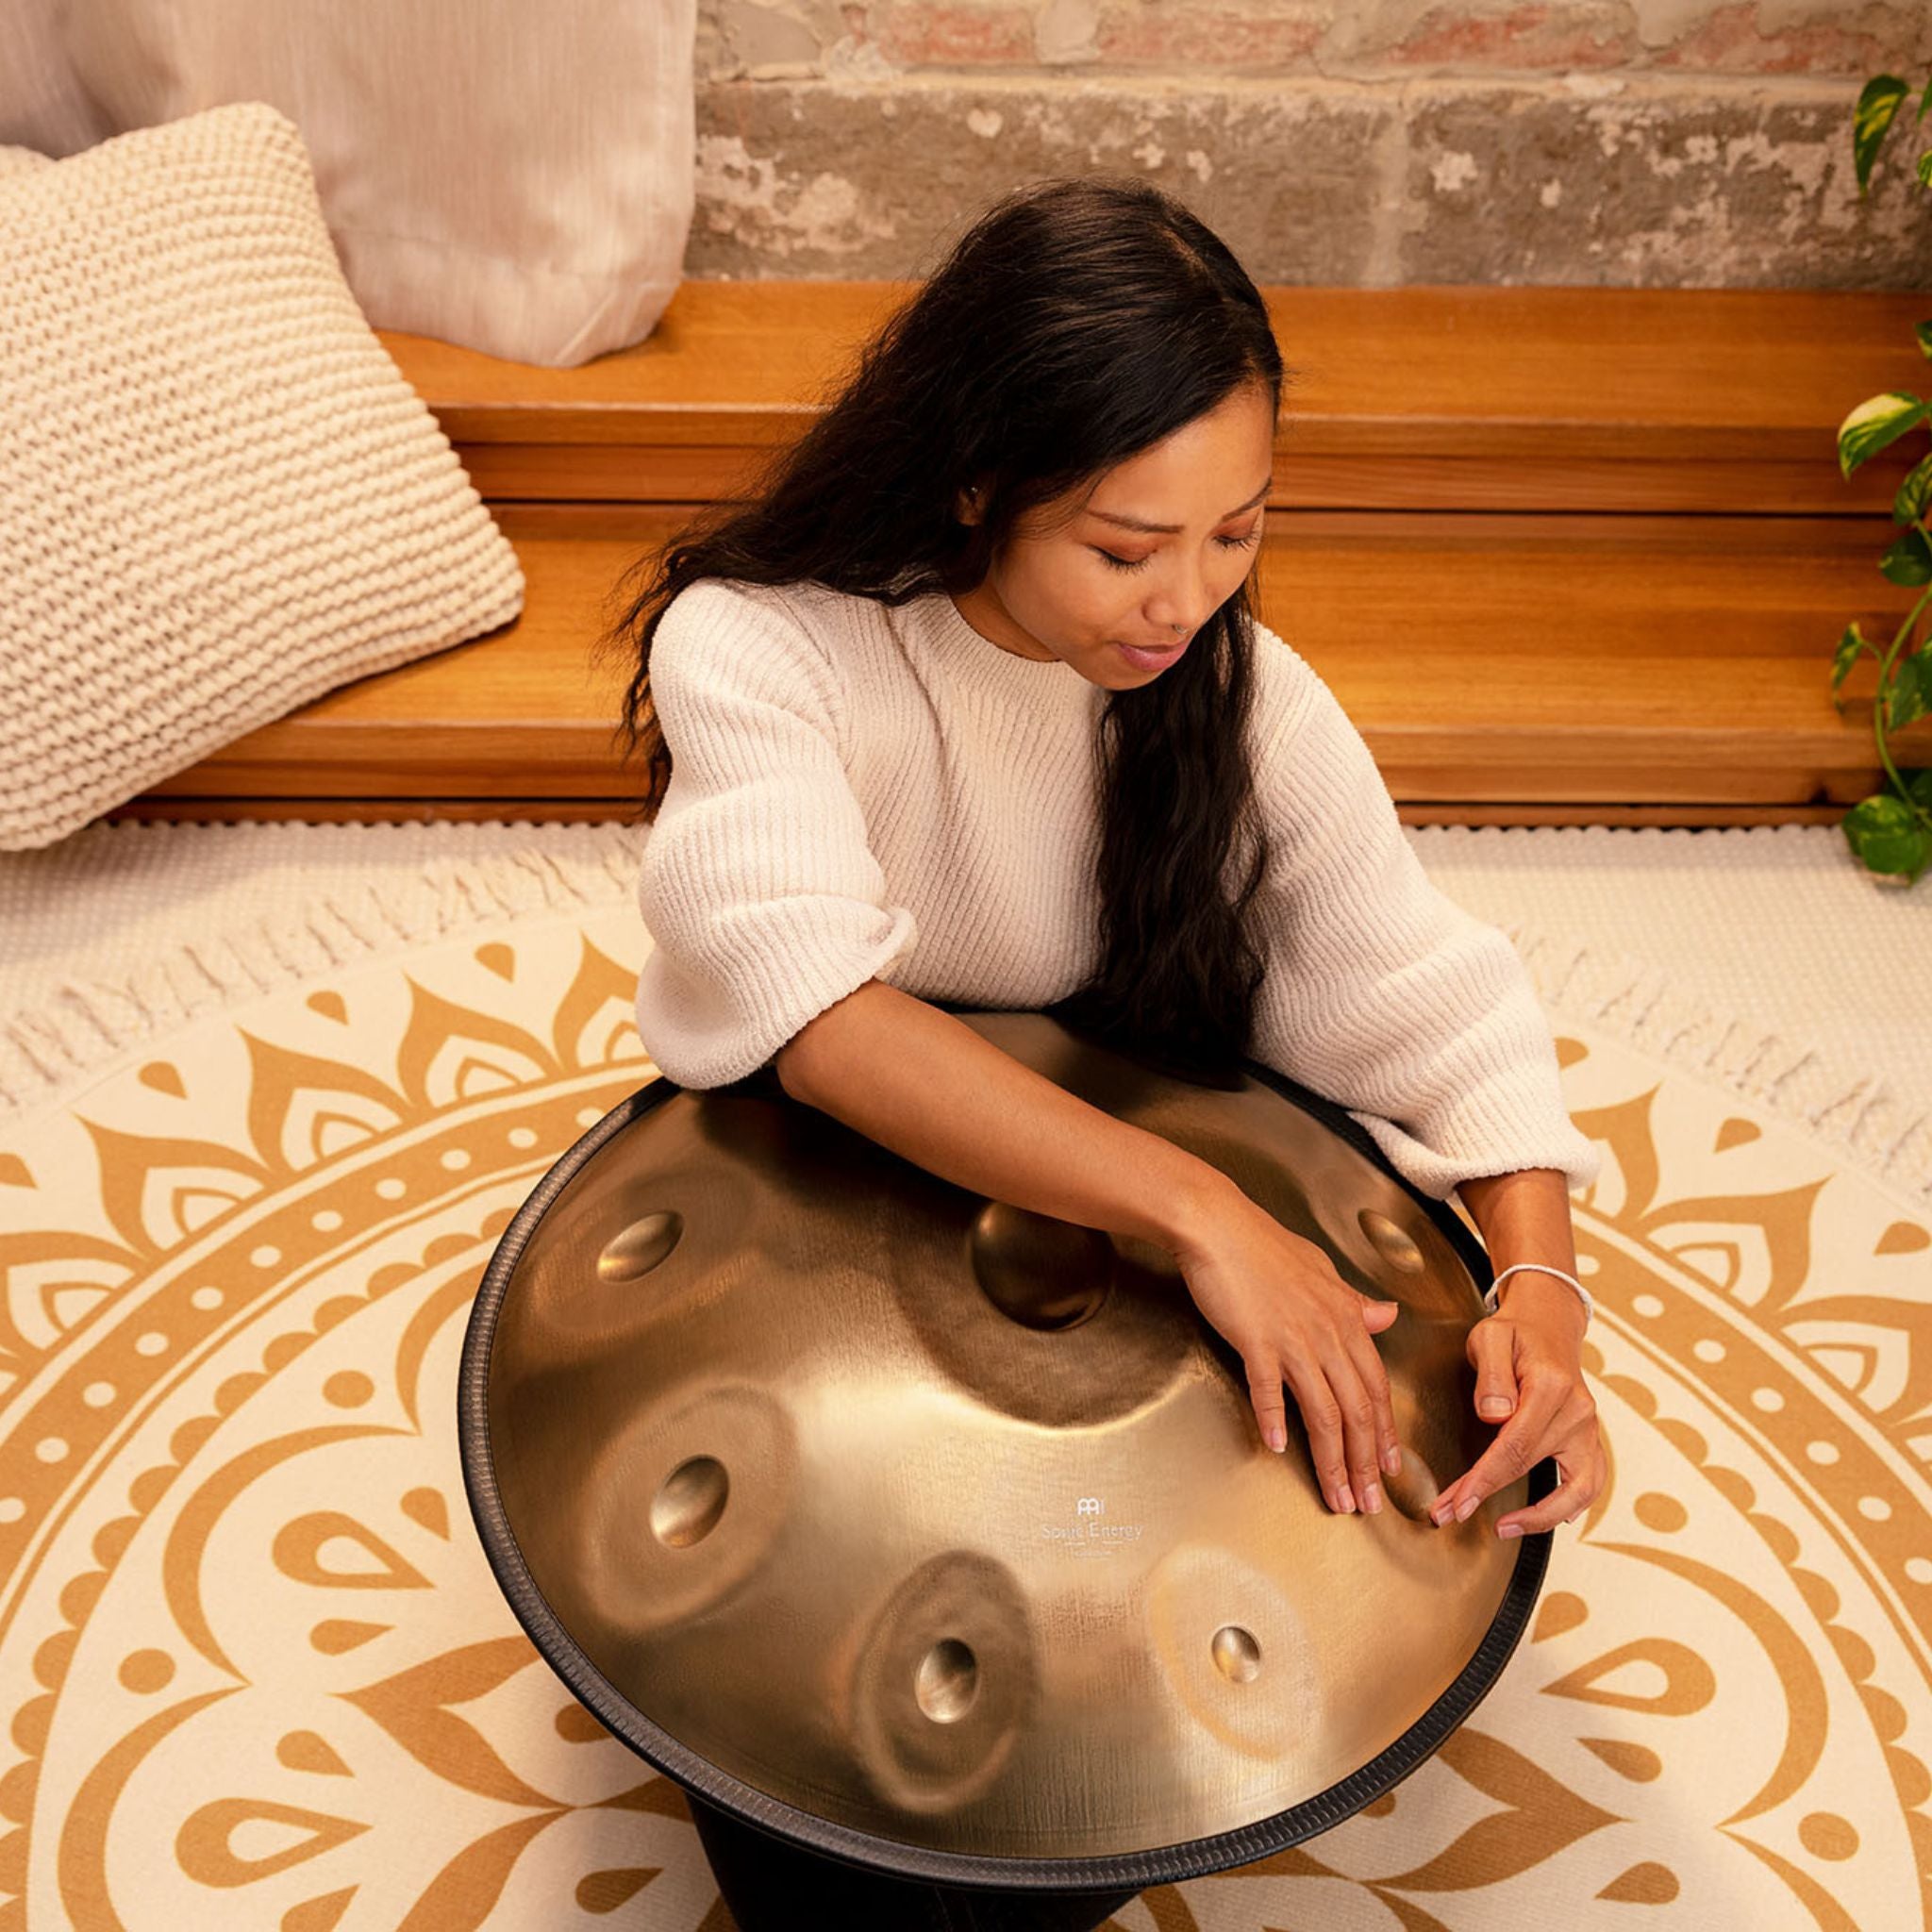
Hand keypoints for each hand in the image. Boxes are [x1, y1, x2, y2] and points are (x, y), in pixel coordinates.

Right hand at [1170, 1184, 1402, 1515]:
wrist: (1218, 1223)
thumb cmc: (1263, 1244)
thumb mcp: (1321, 1270)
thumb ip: (1354, 1301)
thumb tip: (1385, 1315)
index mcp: (1346, 1318)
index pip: (1377, 1387)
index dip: (1386, 1433)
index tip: (1390, 1467)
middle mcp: (1326, 1333)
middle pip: (1357, 1410)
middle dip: (1366, 1463)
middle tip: (1368, 1502)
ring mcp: (1292, 1339)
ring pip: (1323, 1411)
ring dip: (1332, 1461)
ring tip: (1337, 1497)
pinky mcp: (1255, 1340)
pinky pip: (1268, 1389)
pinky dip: (1274, 1421)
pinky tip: (1277, 1447)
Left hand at [1428, 1274, 1602, 1537]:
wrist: (1547, 1325)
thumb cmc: (1514, 1332)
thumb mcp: (1490, 1336)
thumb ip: (1490, 1374)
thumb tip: (1494, 1414)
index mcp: (1551, 1388)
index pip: (1513, 1446)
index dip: (1482, 1480)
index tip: (1456, 1503)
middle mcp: (1577, 1412)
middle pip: (1530, 1467)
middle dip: (1487, 1495)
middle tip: (1450, 1512)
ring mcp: (1588, 1428)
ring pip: (1579, 1489)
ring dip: (1541, 1518)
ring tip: (1504, 1529)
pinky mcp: (1589, 1439)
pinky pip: (1591, 1482)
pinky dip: (1572, 1506)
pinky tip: (1548, 1518)